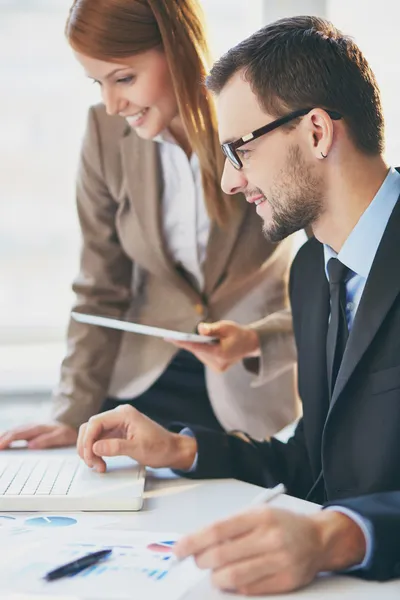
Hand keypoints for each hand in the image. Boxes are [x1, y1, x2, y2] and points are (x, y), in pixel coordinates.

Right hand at [0, 423, 77, 449]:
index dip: (6, 440)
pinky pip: (15, 433)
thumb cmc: (65, 432)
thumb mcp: (61, 436)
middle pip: (11, 432)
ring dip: (2, 437)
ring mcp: (29, 428)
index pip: (17, 434)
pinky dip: (7, 436)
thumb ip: (47, 440)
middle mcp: (30, 427)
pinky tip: (2, 442)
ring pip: (12, 431)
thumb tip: (30, 446)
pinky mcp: (29, 430)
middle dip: (1, 439)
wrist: (69, 423)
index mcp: (36, 429)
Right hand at [77, 404, 197, 472]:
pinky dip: (96, 451)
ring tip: (97, 465)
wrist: (172, 450)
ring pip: (93, 434)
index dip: (88, 440)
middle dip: (87, 446)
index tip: (89, 456)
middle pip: (90, 427)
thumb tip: (95, 447)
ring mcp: (117, 424)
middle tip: (92, 463)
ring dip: (90, 450)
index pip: (95, 422)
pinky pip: (99, 440)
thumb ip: (116, 447)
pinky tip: (100, 462)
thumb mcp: (138, 449)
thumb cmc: (161, 447)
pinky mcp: (117, 433)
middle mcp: (118, 416)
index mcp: (124, 414)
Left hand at [166, 321, 259, 372]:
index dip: (182, 342)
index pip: (197, 347)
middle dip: (191, 341)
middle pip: (197, 351)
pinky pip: (204, 357)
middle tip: (178, 335)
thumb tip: (200, 329)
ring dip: (198, 346)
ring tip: (203, 338)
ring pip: (200, 354)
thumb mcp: (227, 326)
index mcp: (221, 353)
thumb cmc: (238, 333)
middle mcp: (218, 363)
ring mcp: (218, 368)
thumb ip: (213, 328)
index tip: (169, 338)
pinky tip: (208, 344)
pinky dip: (203, 350)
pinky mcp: (218, 369)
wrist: (250, 344)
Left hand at [174, 507, 365, 595]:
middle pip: (223, 555)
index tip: (179, 549)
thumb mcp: (257, 514)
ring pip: (234, 576)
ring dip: (216, 577)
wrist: (318, 539)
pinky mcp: (286, 582)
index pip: (218, 530)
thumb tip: (198, 544)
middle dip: (202, 561)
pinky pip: (250, 590)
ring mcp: (280, 561)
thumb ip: (231, 528)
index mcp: (260, 516)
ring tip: (215, 573)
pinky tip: (235, 579)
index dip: (194, 541)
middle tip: (197, 561)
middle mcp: (271, 537)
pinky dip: (236, 586)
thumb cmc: (282, 525)